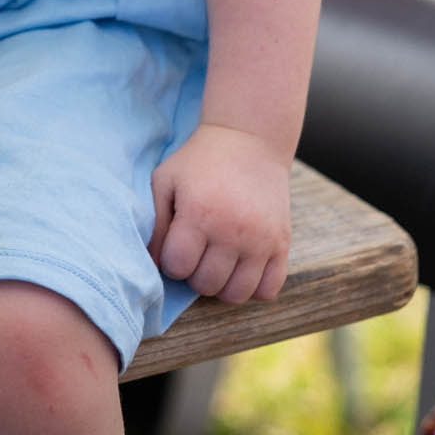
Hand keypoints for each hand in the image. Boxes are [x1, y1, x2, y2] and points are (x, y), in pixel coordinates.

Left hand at [150, 122, 291, 304]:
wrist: (249, 139)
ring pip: (236, 294)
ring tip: (218, 261)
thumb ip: (156, 223)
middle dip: (195, 272)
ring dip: (222, 284)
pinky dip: (253, 287)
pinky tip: (242, 266)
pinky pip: (268, 290)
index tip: (177, 243)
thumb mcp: (166, 180)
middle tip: (198, 250)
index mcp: (199, 213)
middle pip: (206, 284)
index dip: (172, 260)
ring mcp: (261, 239)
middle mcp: (232, 230)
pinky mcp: (282, 243)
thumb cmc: (199, 162)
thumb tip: (152, 263)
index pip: (177, 267)